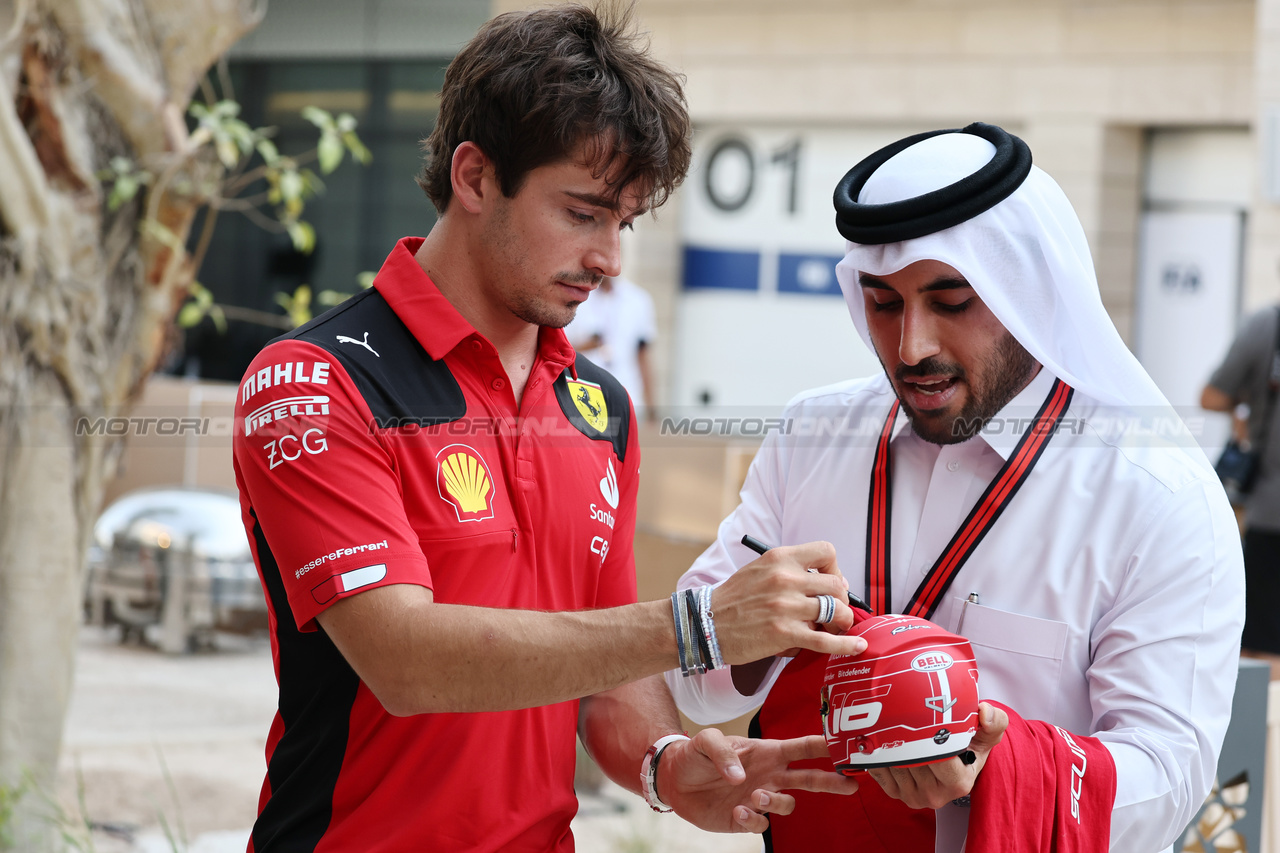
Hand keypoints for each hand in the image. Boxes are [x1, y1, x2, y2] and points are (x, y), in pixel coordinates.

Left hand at [658, 729, 858, 832]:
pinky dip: (753, 819)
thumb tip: (742, 776)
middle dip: (832, 781)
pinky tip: (738, 811)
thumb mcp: (707, 740)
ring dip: (776, 803)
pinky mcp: (746, 818)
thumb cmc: (695, 753)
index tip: (846, 745)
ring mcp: (760, 797)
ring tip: (756, 796)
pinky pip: (762, 824)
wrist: (674, 780)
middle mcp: (770, 775)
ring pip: (787, 805)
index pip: (802, 747)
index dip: (825, 745)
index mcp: (767, 752)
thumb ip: (724, 751)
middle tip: (851, 784)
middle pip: (810, 778)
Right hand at [710, 541, 865, 662]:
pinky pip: (827, 641)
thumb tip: (825, 582)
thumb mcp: (759, 570)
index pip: (826, 551)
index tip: (831, 581)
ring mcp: (786, 607)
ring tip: (837, 628)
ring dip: (842, 622)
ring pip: (837, 612)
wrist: (704, 625)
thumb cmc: (733, 600)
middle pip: (837, 585)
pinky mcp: (785, 634)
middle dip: (842, 600)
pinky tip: (857, 646)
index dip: (835, 568)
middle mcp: (785, 579)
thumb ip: (789, 571)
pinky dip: (846, 645)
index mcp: (779, 558)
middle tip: (835, 610)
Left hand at [864, 702, 1008, 808]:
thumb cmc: (970, 747)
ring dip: (891, 744)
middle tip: (902, 714)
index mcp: (958, 783)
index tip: (925, 717)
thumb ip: (995, 722)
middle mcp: (935, 796)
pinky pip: (879, 770)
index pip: (936, 756)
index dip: (929, 735)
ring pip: (894, 764)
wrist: (954, 763)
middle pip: (912, 760)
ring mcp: (913, 797)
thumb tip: (984, 712)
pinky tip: (885, 741)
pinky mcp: (895, 795)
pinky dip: (879, 754)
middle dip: (907, 737)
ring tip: (894, 725)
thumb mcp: (987, 734)